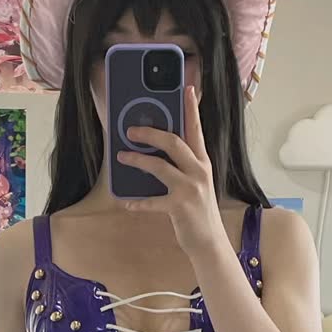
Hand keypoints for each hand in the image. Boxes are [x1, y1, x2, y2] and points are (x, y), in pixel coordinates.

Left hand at [117, 87, 226, 261]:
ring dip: (138, 160)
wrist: (210, 243)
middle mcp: (199, 171)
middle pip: (174, 142)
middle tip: (131, 130)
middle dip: (150, 133)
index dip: (191, 108)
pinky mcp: (179, 207)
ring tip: (122, 156)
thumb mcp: (196, 183)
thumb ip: (183, 165)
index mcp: (203, 162)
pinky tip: (125, 202)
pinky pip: (152, 202)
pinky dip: (137, 202)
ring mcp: (189, 189)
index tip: (187, 88)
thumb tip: (158, 150)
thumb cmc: (198, 211)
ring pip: (160, 166)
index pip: (196, 130)